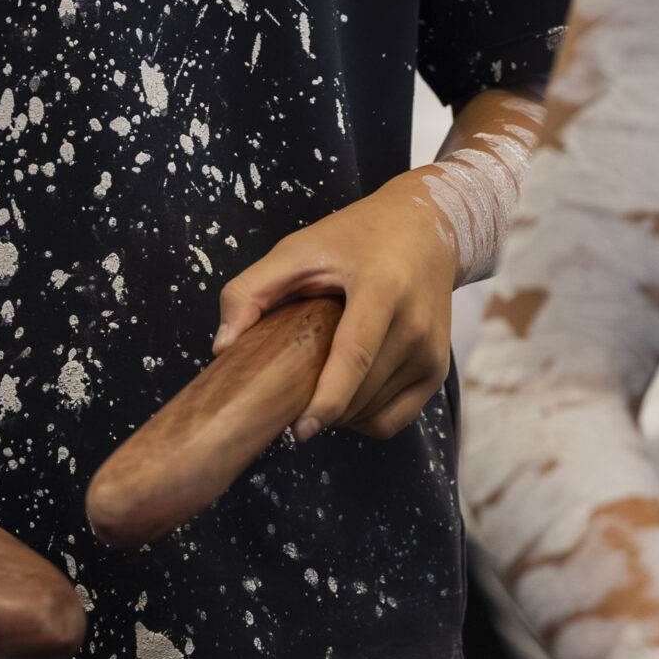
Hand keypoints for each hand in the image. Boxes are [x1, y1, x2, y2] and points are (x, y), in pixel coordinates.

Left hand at [215, 178, 460, 442]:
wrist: (425, 229)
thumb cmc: (355, 237)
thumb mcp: (297, 249)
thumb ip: (251, 290)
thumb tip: (222, 348)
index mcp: (382, 289)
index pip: (355, 356)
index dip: (327, 399)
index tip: (300, 429)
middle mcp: (415, 325)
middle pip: (359, 393)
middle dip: (318, 405)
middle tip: (287, 390)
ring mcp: (430, 353)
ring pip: (373, 412)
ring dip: (338, 414)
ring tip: (316, 382)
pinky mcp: (436, 371)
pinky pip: (392, 420)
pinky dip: (361, 419)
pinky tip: (342, 396)